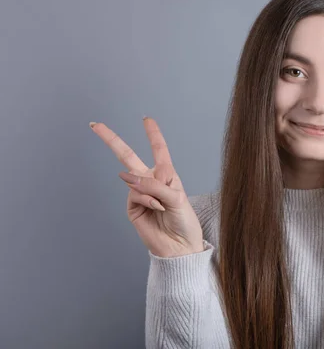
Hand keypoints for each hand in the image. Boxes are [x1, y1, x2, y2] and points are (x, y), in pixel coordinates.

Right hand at [89, 116, 204, 257]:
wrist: (179, 246)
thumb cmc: (184, 221)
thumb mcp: (176, 198)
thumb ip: (153, 185)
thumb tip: (125, 176)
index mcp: (167, 175)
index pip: (158, 150)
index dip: (152, 134)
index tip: (146, 119)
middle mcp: (151, 181)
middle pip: (128, 156)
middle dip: (112, 140)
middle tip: (96, 125)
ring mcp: (139, 193)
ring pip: (133, 179)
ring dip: (150, 192)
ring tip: (162, 206)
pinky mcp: (132, 207)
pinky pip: (134, 194)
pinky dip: (146, 200)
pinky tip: (155, 209)